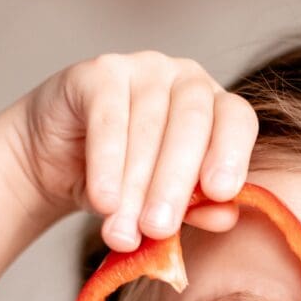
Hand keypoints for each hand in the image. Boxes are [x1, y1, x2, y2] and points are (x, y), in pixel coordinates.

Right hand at [5, 51, 259, 248]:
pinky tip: (104, 202)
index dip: (231, 154)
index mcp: (216, 107)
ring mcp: (144, 67)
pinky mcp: (99, 72)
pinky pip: (107, 119)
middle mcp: (186, 79)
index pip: (237, 120)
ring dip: (134, 187)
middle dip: (174, 184)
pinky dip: (105, 165)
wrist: (62, 162)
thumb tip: (226, 216)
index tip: (222, 193)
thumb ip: (200, 207)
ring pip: (147, 129)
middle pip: (191, 126)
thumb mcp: (167, 202)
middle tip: (158, 228)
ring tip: (124, 233)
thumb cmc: (129, 183)